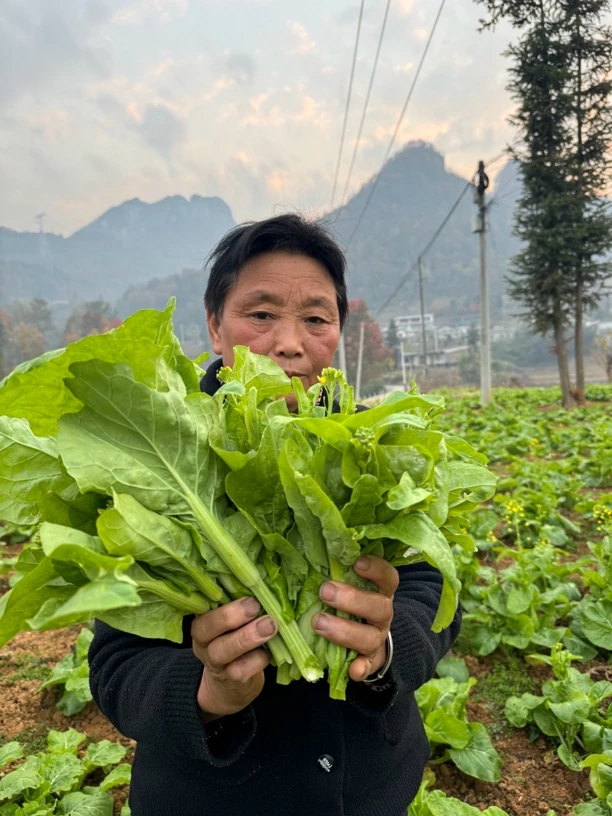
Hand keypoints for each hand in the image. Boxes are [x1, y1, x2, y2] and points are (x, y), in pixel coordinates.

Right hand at [192, 597, 277, 719]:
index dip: (221, 603)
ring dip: (248, 637)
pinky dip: (259, 658)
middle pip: (207, 629)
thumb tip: (263, 584)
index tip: (246, 595)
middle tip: (255, 606)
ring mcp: (216, 664)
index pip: (202, 609)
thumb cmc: (234, 640)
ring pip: (224, 651)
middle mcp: (203, 643)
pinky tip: (270, 650)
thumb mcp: (230, 624)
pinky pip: (243, 670)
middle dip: (231, 616)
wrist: (229, 685)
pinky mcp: (232, 681)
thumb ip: (239, 606)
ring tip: (270, 625)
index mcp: (202, 623)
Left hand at [312, 555, 398, 682]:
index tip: (357, 563)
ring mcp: (377, 638)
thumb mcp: (350, 584)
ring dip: (345, 630)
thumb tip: (308, 550)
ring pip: (370, 637)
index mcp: (380, 592)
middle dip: (352, 599)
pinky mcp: (370, 661)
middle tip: (325, 591)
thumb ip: (338, 571)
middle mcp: (383, 614)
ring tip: (318, 623)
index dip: (376, 569)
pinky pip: (369, 667)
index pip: (388, 578)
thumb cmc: (351, 602)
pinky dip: (361, 668)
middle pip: (378, 607)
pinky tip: (353, 670)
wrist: (368, 638)